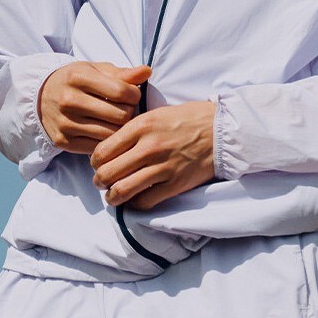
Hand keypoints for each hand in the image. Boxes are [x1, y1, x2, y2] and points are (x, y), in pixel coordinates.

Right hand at [38, 61, 150, 154]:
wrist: (40, 97)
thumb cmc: (75, 81)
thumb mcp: (96, 70)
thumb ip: (122, 73)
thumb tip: (147, 72)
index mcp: (78, 77)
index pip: (121, 91)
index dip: (135, 94)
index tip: (132, 94)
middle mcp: (69, 100)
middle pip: (119, 115)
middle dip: (129, 112)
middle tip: (126, 108)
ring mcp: (65, 123)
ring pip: (111, 134)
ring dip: (120, 129)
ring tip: (118, 120)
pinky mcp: (63, 142)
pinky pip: (97, 147)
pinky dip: (107, 142)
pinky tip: (106, 131)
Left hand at [90, 101, 215, 210]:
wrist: (222, 130)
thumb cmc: (188, 118)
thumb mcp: (156, 113)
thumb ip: (132, 129)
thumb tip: (111, 146)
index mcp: (141, 125)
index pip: (102, 151)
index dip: (95, 162)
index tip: (98, 164)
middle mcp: (149, 147)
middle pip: (108, 173)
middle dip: (99, 181)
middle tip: (102, 182)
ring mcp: (162, 167)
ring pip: (122, 191)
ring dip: (113, 196)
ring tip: (113, 195)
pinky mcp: (175, 184)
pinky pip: (145, 201)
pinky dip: (135, 204)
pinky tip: (135, 199)